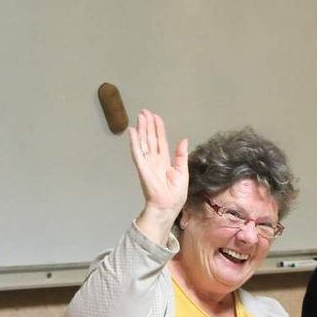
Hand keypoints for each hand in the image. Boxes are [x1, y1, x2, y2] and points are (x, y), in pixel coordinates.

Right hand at [128, 109, 188, 244]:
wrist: (168, 206)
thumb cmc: (175, 193)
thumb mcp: (182, 171)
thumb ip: (181, 156)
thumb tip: (184, 140)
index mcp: (164, 161)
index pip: (160, 141)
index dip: (158, 128)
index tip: (156, 117)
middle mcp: (154, 159)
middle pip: (150, 138)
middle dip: (148, 125)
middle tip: (144, 111)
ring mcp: (147, 163)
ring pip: (144, 142)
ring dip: (142, 129)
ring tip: (140, 116)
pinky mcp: (142, 167)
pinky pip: (137, 152)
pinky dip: (134, 142)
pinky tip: (133, 131)